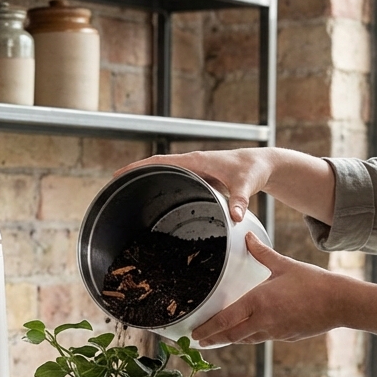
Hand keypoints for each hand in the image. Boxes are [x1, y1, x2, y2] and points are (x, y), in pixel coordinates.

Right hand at [115, 147, 336, 224]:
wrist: (263, 166)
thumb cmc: (253, 170)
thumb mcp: (247, 184)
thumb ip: (240, 199)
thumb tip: (234, 216)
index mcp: (196, 161)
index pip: (160, 161)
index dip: (138, 167)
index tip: (118, 174)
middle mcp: (191, 164)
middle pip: (155, 168)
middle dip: (134, 175)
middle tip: (112, 188)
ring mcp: (194, 171)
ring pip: (164, 175)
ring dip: (146, 183)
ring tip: (125, 198)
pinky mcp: (198, 179)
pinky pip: (174, 183)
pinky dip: (161, 189)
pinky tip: (153, 205)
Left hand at [193, 233, 376, 344]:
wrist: (340, 303)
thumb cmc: (314, 282)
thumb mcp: (284, 265)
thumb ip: (262, 253)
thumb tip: (247, 237)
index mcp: (258, 302)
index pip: (225, 320)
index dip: (208, 329)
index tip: (194, 334)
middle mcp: (263, 321)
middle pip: (231, 335)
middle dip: (213, 339)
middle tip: (198, 342)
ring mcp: (275, 332)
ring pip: (246, 339)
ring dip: (231, 339)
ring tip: (217, 339)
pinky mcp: (286, 337)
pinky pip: (262, 338)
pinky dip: (250, 337)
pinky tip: (247, 333)